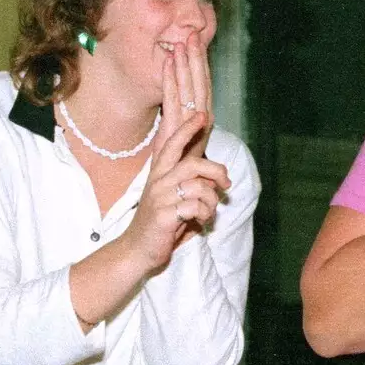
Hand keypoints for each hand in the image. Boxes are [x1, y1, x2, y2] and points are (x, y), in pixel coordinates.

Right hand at [125, 109, 231, 271]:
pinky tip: (200, 223)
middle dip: (217, 172)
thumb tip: (219, 177)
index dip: (187, 128)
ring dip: (211, 202)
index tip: (202, 115)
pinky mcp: (164, 216)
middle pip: (194, 164)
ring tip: (208, 213)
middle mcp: (158, 181)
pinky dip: (204, 216)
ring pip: (199, 187)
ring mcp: (160, 198)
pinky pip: (195, 208)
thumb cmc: (162, 223)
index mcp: (159, 173)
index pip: (172, 144)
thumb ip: (193, 183)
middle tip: (226, 185)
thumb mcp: (175, 197)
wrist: (138, 249)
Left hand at [161, 30, 211, 159]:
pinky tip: (167, 65)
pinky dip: (170, 81)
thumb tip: (175, 97)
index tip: (196, 41)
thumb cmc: (180, 166)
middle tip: (192, 34)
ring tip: (181, 44)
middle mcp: (201, 119)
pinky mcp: (178, 132)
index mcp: (202, 118)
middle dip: (196, 58)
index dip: (199, 63)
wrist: (182, 193)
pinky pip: (174, 101)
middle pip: (200, 82)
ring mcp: (191, 125)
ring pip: (190, 88)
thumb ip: (181, 119)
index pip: (202, 85)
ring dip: (185, 65)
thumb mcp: (181, 138)